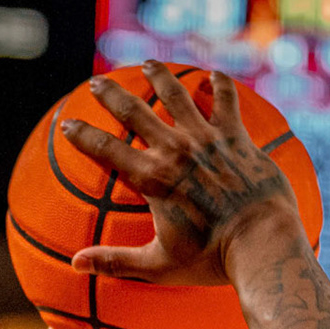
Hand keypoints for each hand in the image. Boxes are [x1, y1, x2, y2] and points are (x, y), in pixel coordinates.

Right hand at [61, 61, 302, 285]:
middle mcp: (175, 151)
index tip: (67, 123)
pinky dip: (219, 86)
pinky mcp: (236, 137)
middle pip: (135, 112)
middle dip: (111, 95)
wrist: (262, 242)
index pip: (106, 150)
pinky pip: (226, 101)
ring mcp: (207, 139)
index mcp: (152, 180)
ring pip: (177, 95)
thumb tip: (76, 264)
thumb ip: (115, 262)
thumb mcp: (159, 264)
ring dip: (159, 77)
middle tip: (97, 82)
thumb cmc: (212, 259)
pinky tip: (213, 75)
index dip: (82, 135)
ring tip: (148, 64)